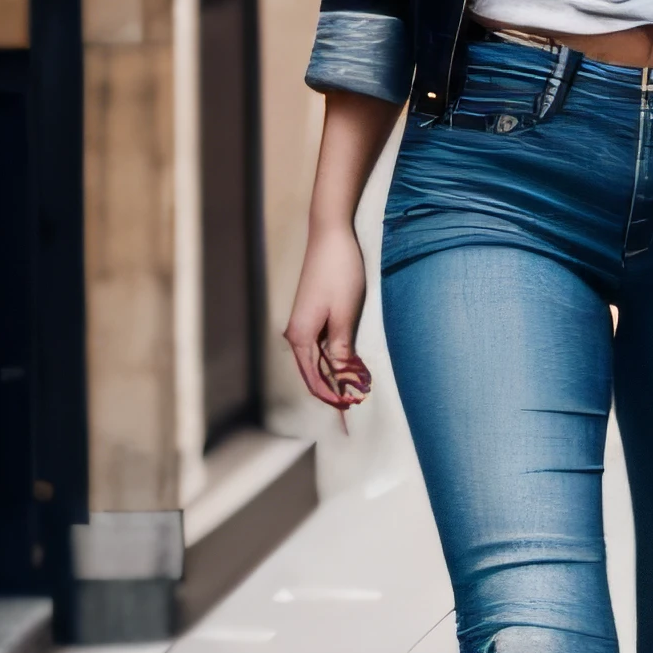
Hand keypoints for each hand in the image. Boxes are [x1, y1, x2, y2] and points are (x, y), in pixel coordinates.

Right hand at [284, 222, 373, 413]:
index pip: (315, 381)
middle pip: (313, 375)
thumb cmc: (339, 270)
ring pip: (318, 362)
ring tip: (355, 395)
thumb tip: (341, 382)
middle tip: (355, 414)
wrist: (331, 233)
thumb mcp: (345, 313)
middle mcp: (297, 333)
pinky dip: (334, 361)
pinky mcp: (314, 315)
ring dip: (334, 378)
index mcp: (300, 336)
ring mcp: (304, 324)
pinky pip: (322, 347)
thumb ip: (340, 350)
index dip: (333, 401)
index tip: (351, 418)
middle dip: (333, 395)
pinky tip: (349, 367)